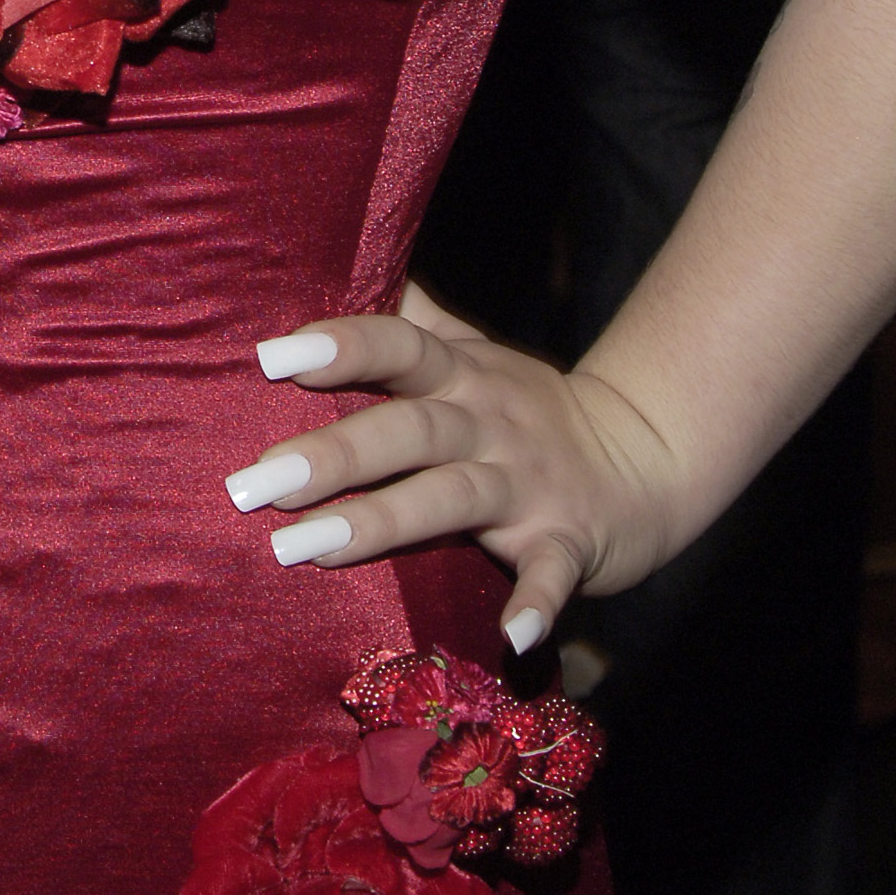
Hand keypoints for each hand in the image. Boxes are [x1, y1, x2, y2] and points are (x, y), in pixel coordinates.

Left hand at [221, 285, 681, 652]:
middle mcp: (487, 422)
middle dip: (330, 455)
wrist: (642, 457)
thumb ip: (409, 316)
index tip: (269, 358)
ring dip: (381, 524)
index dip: (339, 347)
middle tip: (252, 483)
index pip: (397, 347)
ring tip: (304, 549)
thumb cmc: (524, 406)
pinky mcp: (566, 544)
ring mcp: (527, 484)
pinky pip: (551, 574)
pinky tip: (513, 637)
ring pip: (450, 499)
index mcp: (459, 374)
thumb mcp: (472, 351)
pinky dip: (537, 605)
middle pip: (405, 430)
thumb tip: (339, 257)